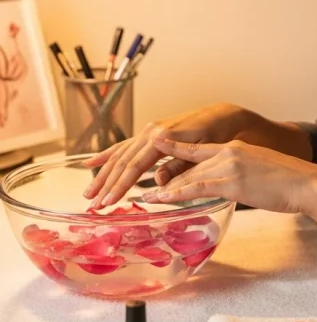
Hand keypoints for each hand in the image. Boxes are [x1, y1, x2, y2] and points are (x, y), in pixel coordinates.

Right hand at [83, 103, 249, 206]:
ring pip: (119, 156)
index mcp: (162, 137)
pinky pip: (124, 146)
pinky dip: (107, 155)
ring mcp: (149, 132)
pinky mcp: (150, 134)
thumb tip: (157, 181)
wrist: (223, 116)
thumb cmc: (216, 135)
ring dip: (102, 175)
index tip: (107, 203)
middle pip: (122, 162)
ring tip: (87, 194)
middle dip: (105, 185)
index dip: (119, 186)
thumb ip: (179, 167)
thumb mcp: (203, 153)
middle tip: (92, 206)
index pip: (134, 166)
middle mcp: (151, 132)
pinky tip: (91, 163)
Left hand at [142, 135, 316, 215]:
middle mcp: (228, 152)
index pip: (197, 148)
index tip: (155, 144)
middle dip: (164, 174)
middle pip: (188, 163)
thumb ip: (241, 175)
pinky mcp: (233, 181)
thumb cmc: (289, 183)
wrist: (307, 183)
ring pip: (189, 175)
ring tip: (145, 197)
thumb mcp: (259, 173)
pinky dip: (177, 193)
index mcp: (234, 148)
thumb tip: (232, 186)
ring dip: (165, 188)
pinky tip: (163, 198)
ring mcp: (230, 165)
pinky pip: (198, 187)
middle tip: (144, 183)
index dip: (174, 147)